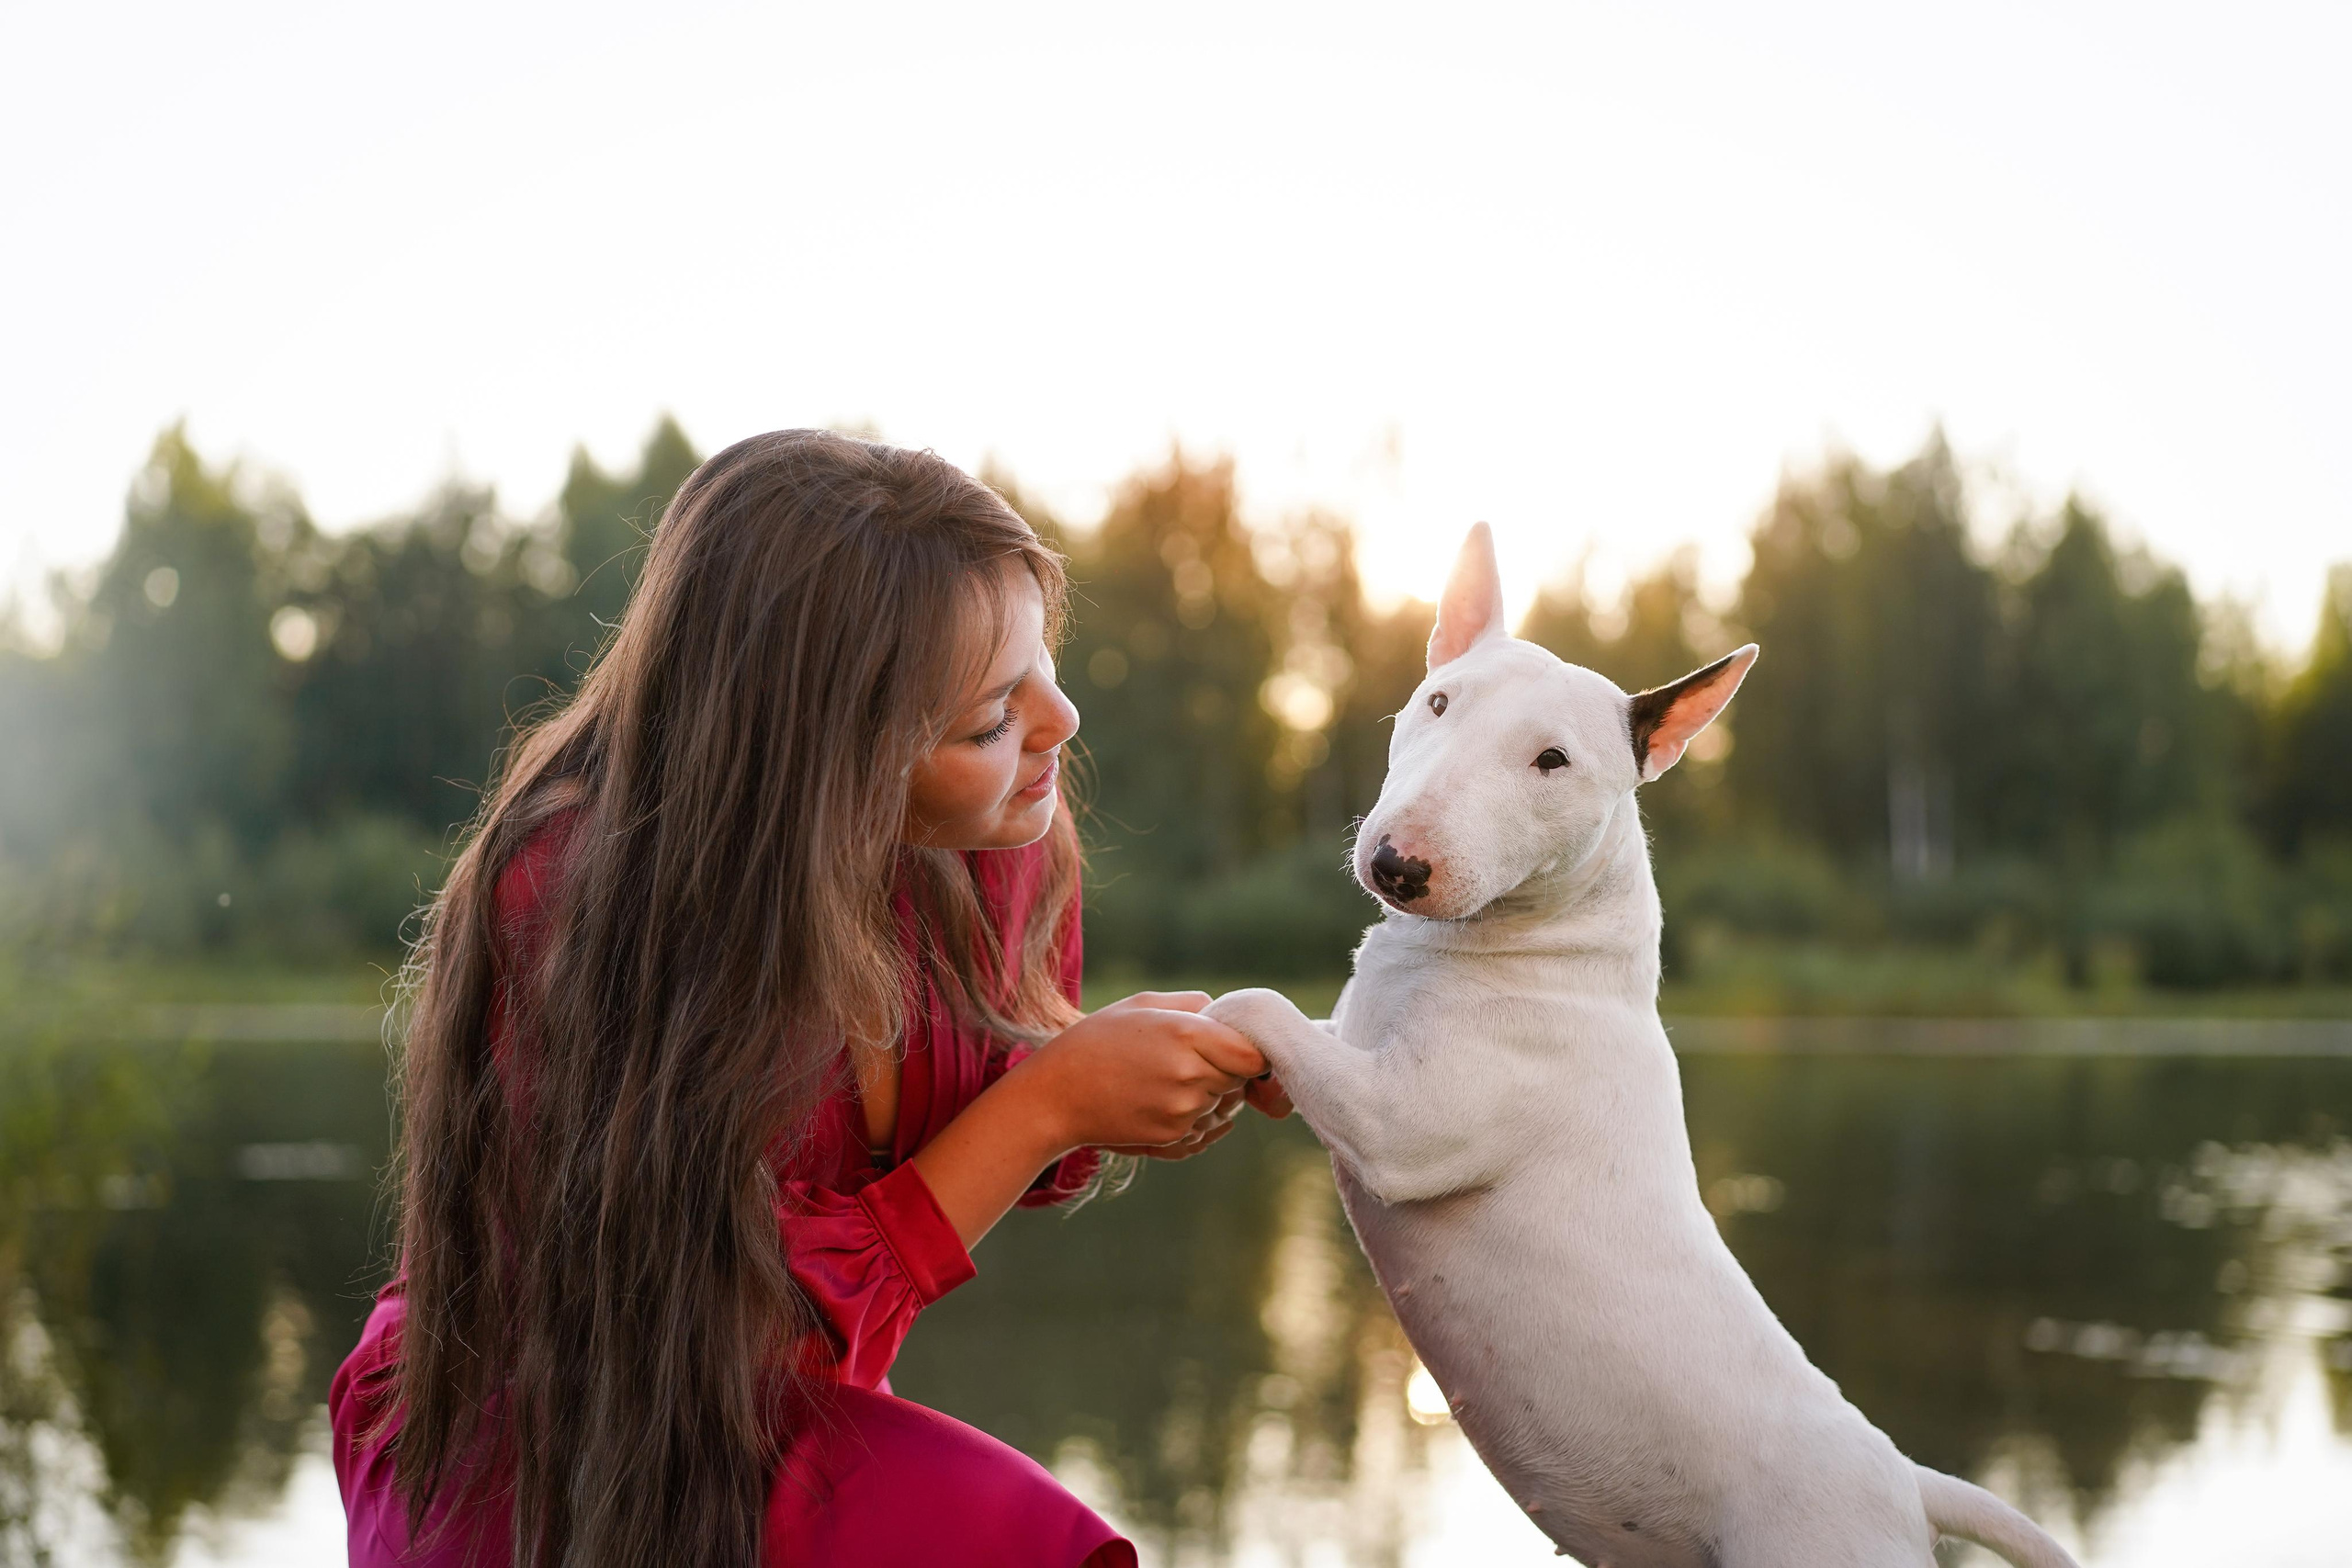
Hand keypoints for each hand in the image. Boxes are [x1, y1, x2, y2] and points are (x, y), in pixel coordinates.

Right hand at [1007, 990, 1265, 1154]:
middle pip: (1242, 1080)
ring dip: (1213, 1095)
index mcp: (1188, 1035)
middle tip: (1195, 1058)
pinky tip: (1163, 1100)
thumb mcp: (1144, 1005)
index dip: (1251, 1050)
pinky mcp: (1173, 1139)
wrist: (1055, 1095)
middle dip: (1230, 1070)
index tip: (1236, 1045)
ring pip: (1226, 1106)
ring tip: (1170, 1079)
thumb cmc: (1096, 1040)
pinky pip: (1207, 1128)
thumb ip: (1195, 1005)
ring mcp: (1183, 1113)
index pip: (1253, 1054)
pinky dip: (1197, 1117)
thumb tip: (1229, 1016)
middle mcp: (1191, 1077)